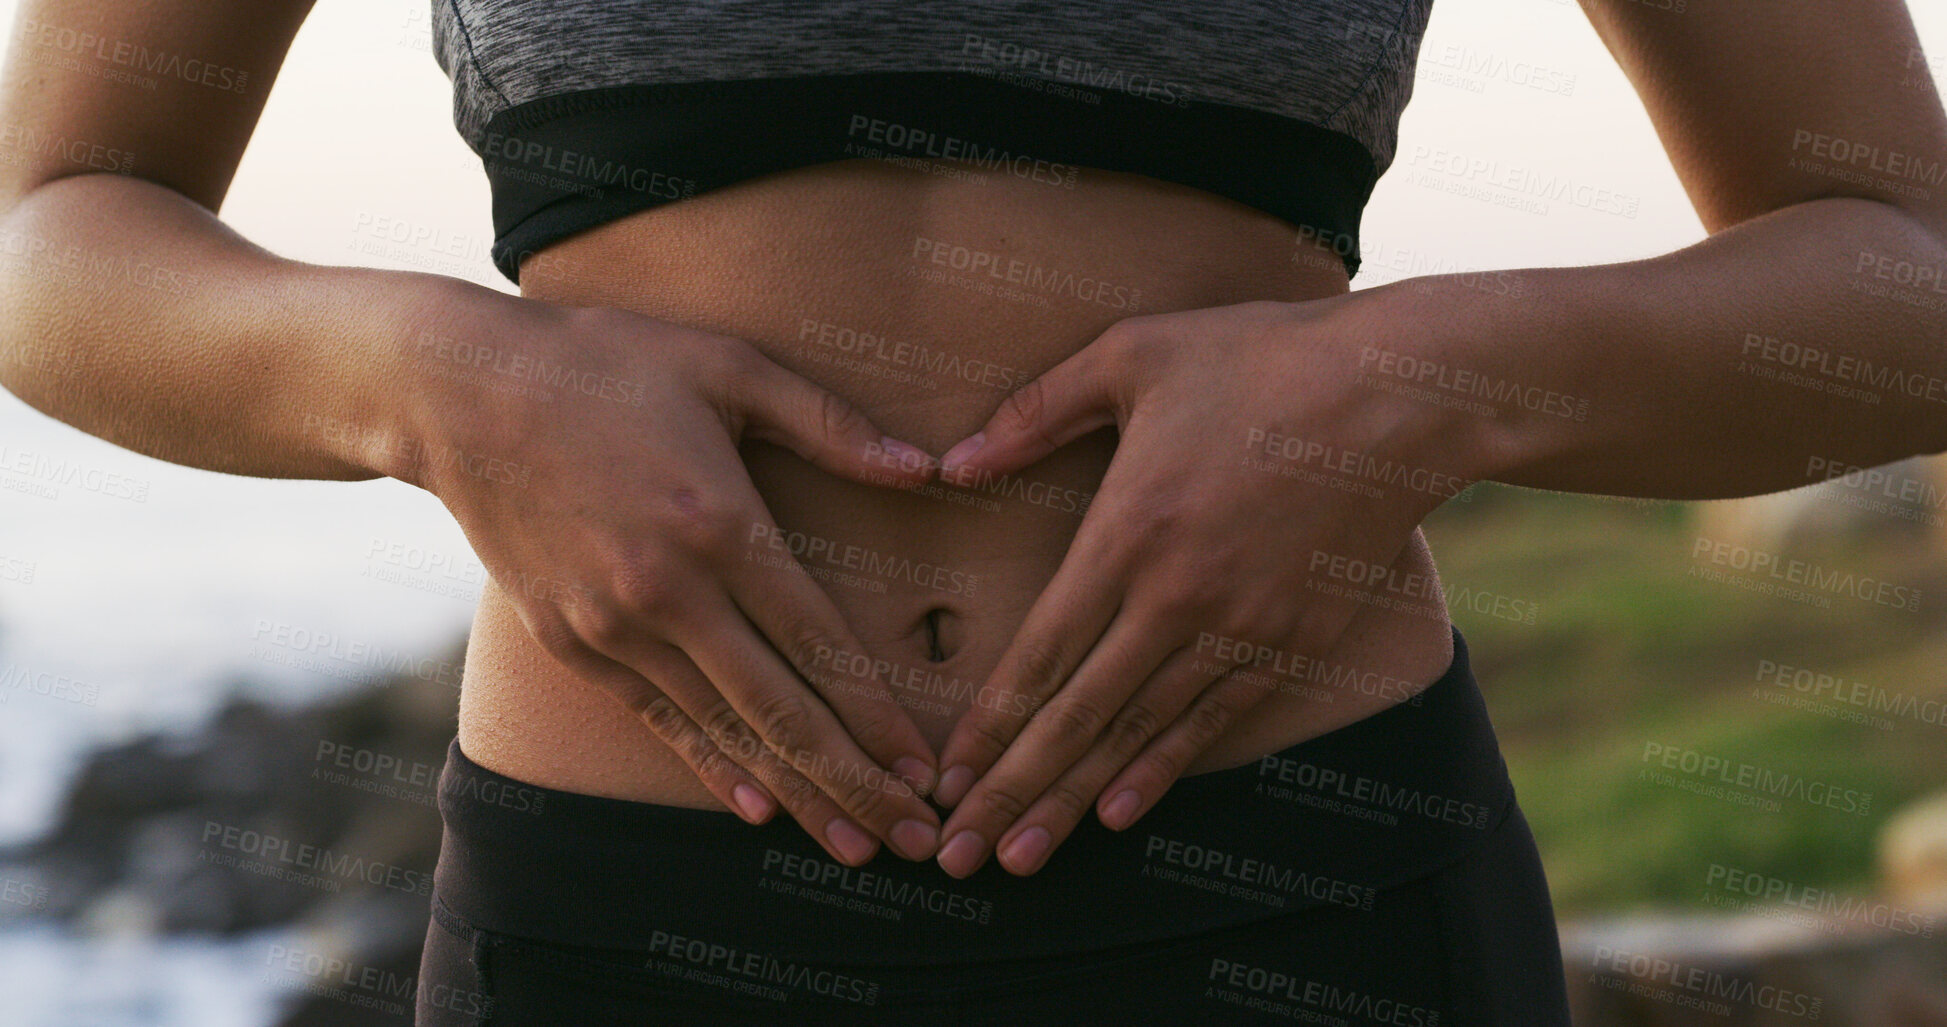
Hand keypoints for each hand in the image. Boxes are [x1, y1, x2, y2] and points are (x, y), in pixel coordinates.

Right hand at [402, 289, 945, 865]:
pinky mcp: (571, 642)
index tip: (927, 768)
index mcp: (719, 523)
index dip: (878, 716)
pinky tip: (759, 809)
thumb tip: (927, 468)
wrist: (459, 392)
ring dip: (795, 795)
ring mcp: (612, 626)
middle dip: (855, 784)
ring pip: (723, 731)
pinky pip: (659, 720)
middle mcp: (668, 592)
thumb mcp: (727, 366)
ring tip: (855, 845)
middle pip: (780, 711)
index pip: (818, 644)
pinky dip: (713, 767)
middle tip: (915, 841)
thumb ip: (830, 423)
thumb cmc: (607, 363)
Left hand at [929, 298, 1473, 876]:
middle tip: (957, 858)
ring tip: (1021, 860)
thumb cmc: (1261, 356)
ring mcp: (1241, 628)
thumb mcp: (1132, 354)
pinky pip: (1215, 723)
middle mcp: (1179, 598)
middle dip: (1011, 794)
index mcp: (1130, 531)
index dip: (989, 726)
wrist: (1404, 393)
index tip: (943, 780)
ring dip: (1075, 802)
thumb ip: (1034, 412)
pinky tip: (1120, 813)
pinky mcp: (1292, 640)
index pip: (1042, 653)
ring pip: (1141, 735)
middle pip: (1078, 718)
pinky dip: (1163, 772)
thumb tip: (950, 463)